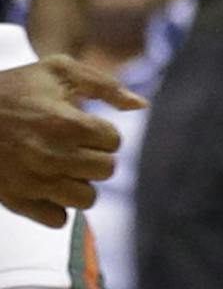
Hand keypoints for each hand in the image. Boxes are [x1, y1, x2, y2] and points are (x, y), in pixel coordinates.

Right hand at [0, 56, 140, 225]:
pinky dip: (56, 205)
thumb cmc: (14, 89)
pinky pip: (58, 219)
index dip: (102, 132)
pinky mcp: (17, 201)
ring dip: (80, 183)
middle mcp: (54, 156)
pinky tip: (46, 184)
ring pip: (87, 199)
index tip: (83, 125)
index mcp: (67, 123)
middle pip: (106, 170)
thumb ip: (104, 85)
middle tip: (74, 145)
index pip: (114, 141)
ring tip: (62, 165)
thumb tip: (141, 105)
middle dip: (95, 156)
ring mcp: (35, 182)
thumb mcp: (57, 70)